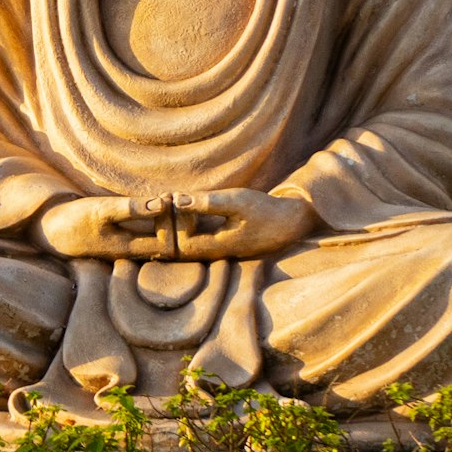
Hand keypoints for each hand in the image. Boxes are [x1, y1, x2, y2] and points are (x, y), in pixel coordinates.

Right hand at [29, 194, 174, 259]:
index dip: (179, 222)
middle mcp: (134, 253)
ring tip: (172, 196)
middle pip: (170, 244)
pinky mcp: (125, 241)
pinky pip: (152, 235)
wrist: (53, 230)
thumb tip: (161, 204)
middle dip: (179, 222)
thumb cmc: (75, 219)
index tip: (177, 198)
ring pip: (162, 240)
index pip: (171, 243)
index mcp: (131, 250)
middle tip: (181, 196)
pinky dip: (161, 220)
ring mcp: (130, 249)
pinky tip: (160, 202)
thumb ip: (129, 208)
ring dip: (170, 220)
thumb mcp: (101, 211)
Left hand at [173, 189, 317, 258]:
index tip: (170, 198)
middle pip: (178, 248)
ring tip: (170, 198)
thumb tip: (177, 200)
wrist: (289, 222)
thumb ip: (207, 202)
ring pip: (185, 243)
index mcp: (216, 247)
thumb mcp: (237, 201)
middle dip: (167, 224)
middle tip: (162, 198)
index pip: (178, 243)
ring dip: (175, 222)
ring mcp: (216, 250)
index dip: (170, 222)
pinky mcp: (219, 243)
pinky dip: (185, 222)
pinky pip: (194, 237)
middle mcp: (213, 254)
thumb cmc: (264, 211)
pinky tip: (184, 204)